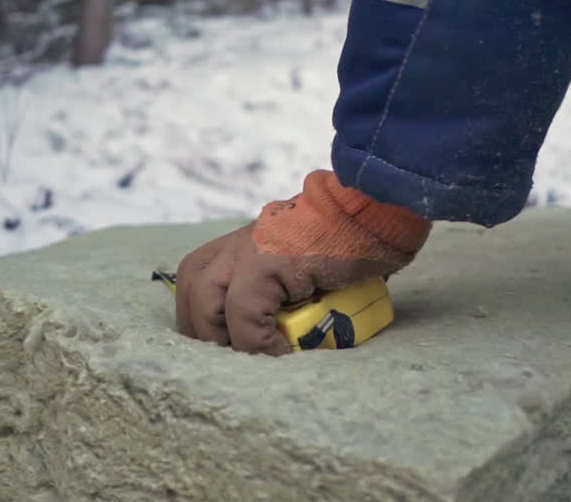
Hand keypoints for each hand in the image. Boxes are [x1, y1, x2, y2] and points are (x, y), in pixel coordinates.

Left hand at [174, 171, 430, 354]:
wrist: (378, 212)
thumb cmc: (357, 243)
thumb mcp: (311, 267)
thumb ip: (291, 290)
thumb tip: (290, 335)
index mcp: (245, 242)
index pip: (198, 280)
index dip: (205, 319)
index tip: (227, 348)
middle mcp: (240, 241)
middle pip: (192, 288)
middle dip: (204, 331)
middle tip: (234, 359)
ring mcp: (250, 247)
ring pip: (206, 300)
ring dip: (225, 338)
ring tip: (256, 358)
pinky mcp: (267, 260)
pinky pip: (244, 312)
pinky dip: (257, 341)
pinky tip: (282, 353)